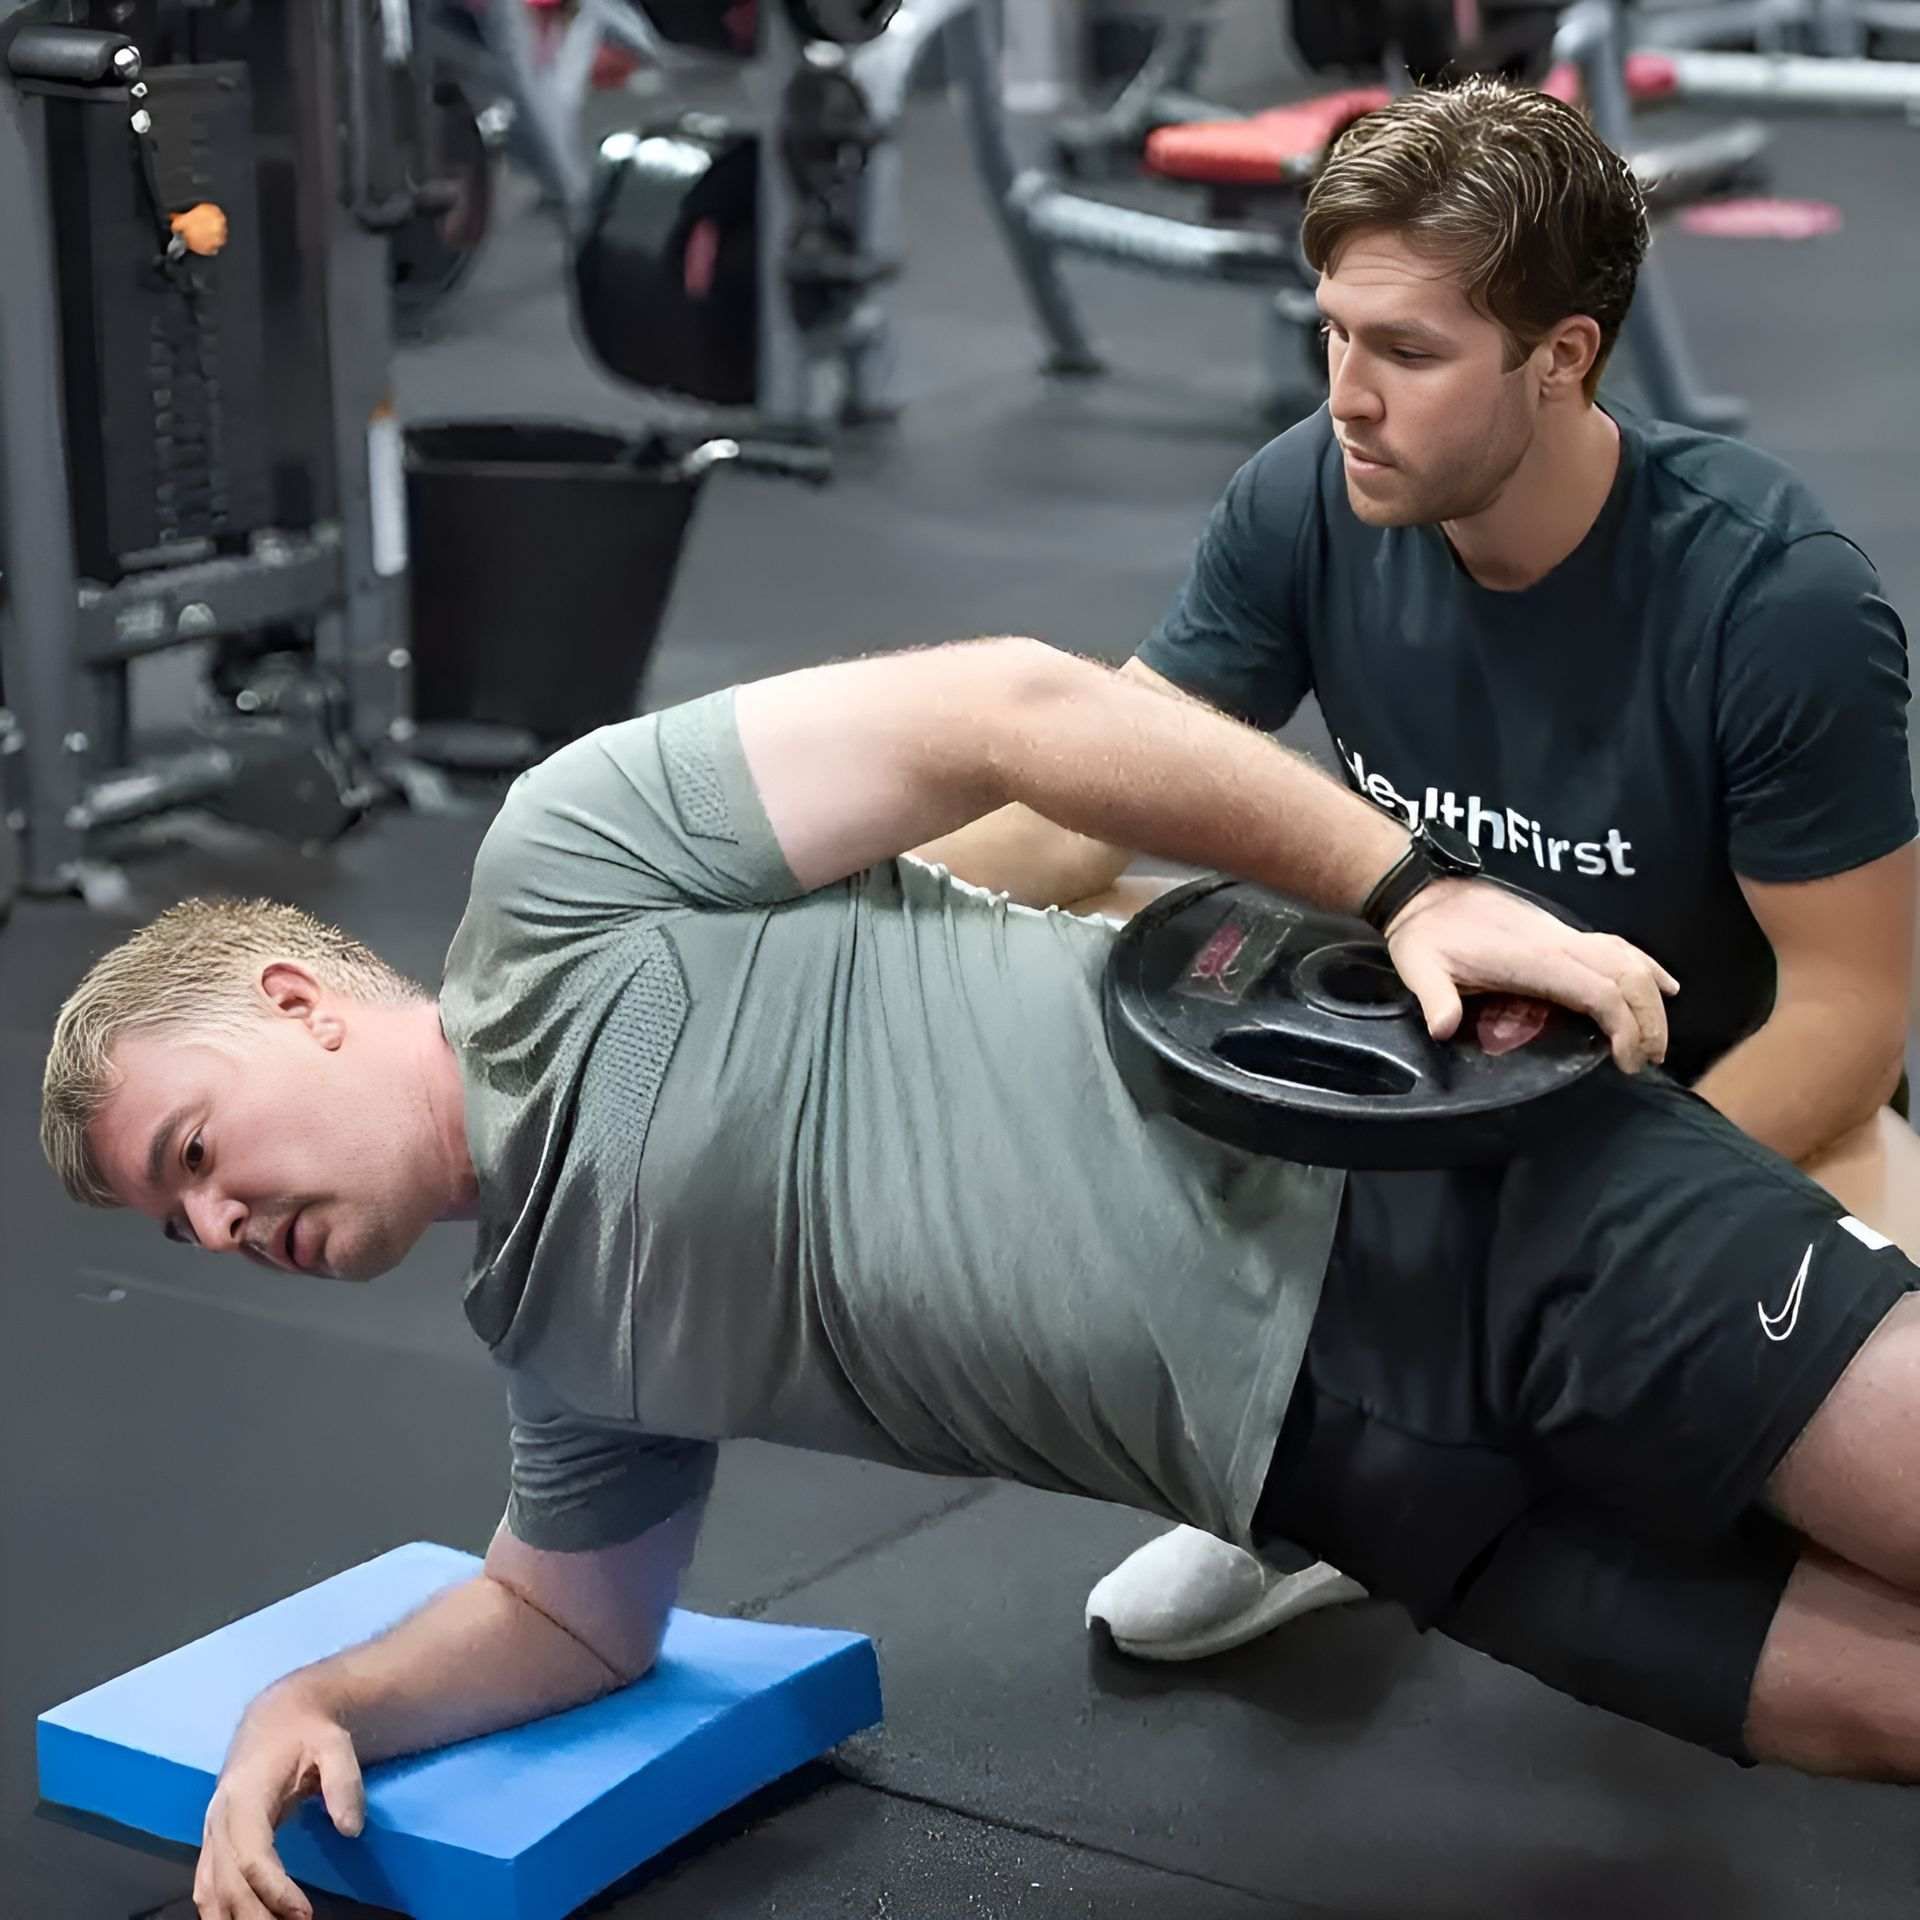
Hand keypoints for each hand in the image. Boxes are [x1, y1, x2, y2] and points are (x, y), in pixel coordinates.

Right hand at [194, 1683, 365, 1919]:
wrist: (276, 1716)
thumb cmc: (308, 1731)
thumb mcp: (335, 1744)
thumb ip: (344, 1783)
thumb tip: (351, 1829)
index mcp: (245, 1795)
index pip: (253, 1856)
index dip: (275, 1891)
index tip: (305, 1915)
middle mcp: (219, 1817)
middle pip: (229, 1882)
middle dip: (256, 1916)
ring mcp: (211, 1830)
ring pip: (210, 1890)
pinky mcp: (213, 1839)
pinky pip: (206, 1885)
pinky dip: (218, 1912)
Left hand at [1385, 878, 1679, 1072]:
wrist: (1424, 891)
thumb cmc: (1424, 933)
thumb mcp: (1419, 967)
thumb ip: (1435, 998)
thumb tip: (1443, 1028)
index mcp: (1533, 956)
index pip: (1599, 990)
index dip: (1624, 1026)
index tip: (1627, 1062)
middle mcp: (1559, 942)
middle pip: (1627, 976)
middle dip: (1649, 1019)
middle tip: (1650, 1060)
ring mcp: (1563, 934)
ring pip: (1628, 959)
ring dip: (1651, 997)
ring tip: (1656, 1039)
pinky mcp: (1560, 932)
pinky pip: (1616, 947)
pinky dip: (1645, 967)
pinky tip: (1663, 985)